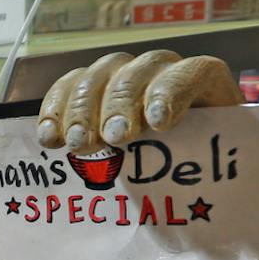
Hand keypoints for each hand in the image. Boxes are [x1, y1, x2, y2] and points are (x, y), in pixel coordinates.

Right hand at [37, 50, 239, 150]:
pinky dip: (54, 111)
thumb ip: (205, 164)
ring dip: (83, 111)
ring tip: (78, 145)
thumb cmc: (194, 163)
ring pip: (98, 76)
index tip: (158, 123)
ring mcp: (120, 74)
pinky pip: (66, 86)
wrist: (173, 162)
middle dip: (120, 106)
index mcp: (202, 82)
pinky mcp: (89, 86)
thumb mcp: (208, 161)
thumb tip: (202, 190)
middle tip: (112, 139)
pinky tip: (50, 139)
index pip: (191, 73)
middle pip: (137, 73)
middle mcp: (159, 69)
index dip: (172, 92)